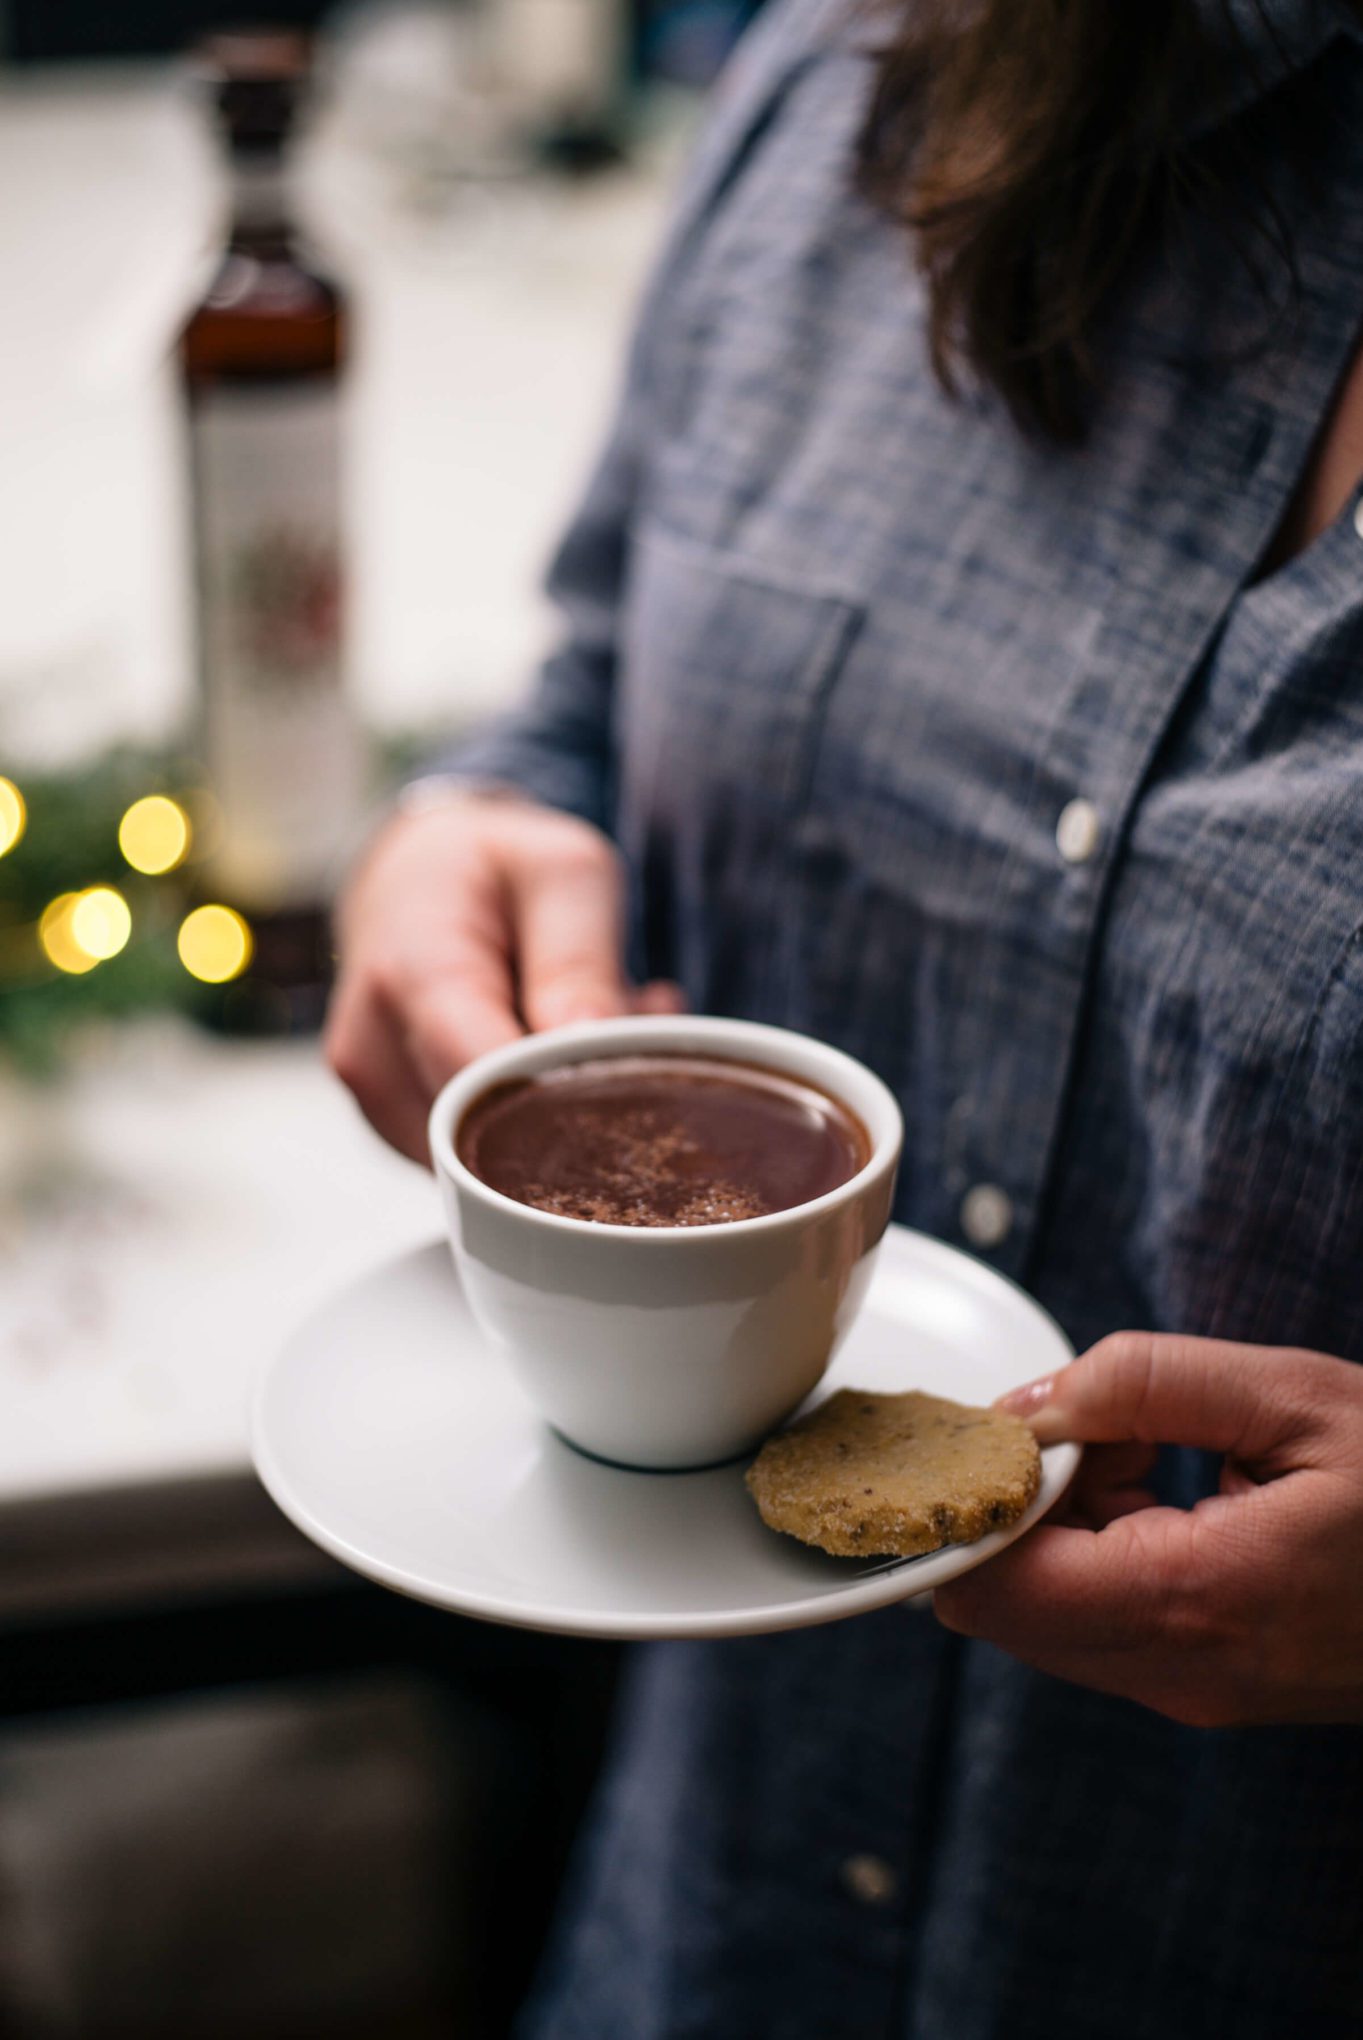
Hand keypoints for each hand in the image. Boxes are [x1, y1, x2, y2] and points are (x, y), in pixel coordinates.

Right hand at [325, 790, 681, 1161]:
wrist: (415, 878)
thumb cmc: (494, 869)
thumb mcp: (564, 872)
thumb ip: (579, 960)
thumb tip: (590, 1050)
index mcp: (411, 973)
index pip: (487, 1083)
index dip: (567, 1098)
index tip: (633, 1078)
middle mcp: (372, 1049)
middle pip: (489, 1134)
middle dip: (573, 1104)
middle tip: (628, 1034)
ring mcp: (374, 1096)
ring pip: (488, 1157)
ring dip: (555, 1114)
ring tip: (582, 1030)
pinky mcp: (390, 1126)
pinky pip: (474, 1156)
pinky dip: (528, 1122)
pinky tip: (546, 1058)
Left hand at [933, 1332, 1362, 1726]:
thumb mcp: (1293, 1397)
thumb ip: (1143, 1383)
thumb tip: (1027, 1404)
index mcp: (1192, 1602)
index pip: (991, 1587)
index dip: (967, 1502)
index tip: (993, 1427)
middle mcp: (1179, 1672)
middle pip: (1003, 1605)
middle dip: (1014, 1503)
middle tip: (1091, 1423)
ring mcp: (1195, 1691)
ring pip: (1045, 1612)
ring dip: (1059, 1521)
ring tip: (1147, 1443)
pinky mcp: (1209, 1684)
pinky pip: (1103, 1617)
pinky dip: (1101, 1545)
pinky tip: (1169, 1479)